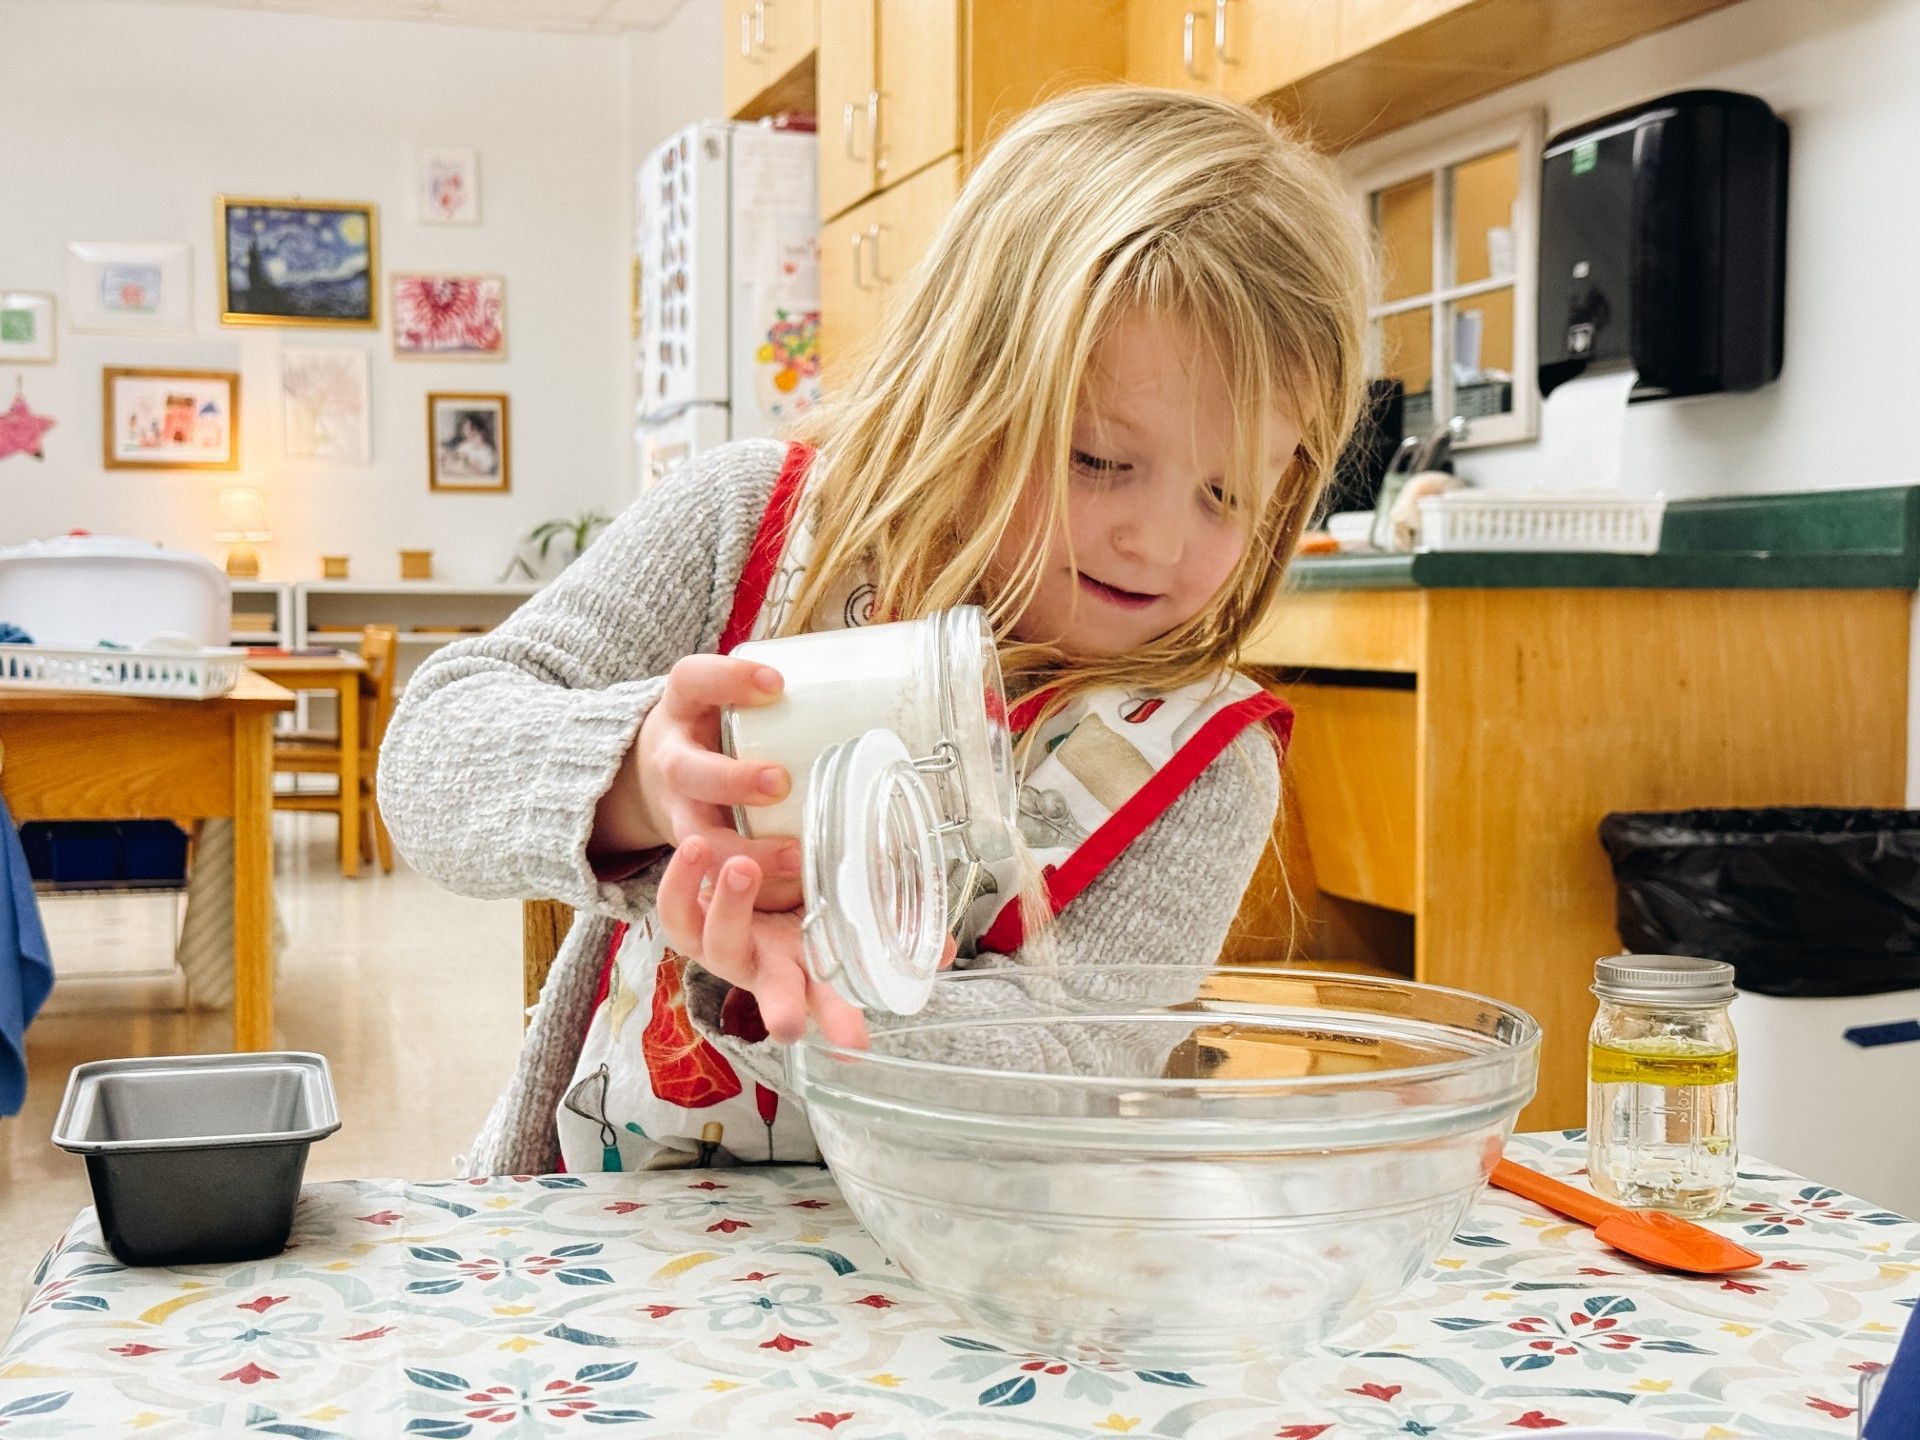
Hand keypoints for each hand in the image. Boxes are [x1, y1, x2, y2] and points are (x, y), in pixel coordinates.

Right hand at [592, 655, 801, 908]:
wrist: (654, 773)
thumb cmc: (717, 727)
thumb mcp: (729, 697)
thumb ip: (778, 692)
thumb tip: (875, 679)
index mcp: (683, 707)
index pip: (693, 681)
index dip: (727, 680)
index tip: (776, 683)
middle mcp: (671, 758)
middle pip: (687, 769)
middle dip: (732, 780)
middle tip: (779, 782)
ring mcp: (675, 808)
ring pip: (695, 836)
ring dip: (742, 848)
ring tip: (793, 855)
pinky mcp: (691, 850)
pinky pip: (713, 874)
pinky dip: (752, 883)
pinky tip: (793, 885)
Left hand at [657, 837, 870, 1047]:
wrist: (735, 861)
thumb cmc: (799, 887)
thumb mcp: (840, 894)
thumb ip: (882, 904)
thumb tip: (938, 937)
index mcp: (808, 964)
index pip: (831, 999)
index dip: (841, 1019)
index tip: (853, 1044)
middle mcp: (766, 965)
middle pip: (776, 995)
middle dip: (782, 1010)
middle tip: (789, 1022)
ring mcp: (723, 948)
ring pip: (721, 945)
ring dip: (731, 910)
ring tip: (742, 867)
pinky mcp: (687, 923)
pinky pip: (675, 910)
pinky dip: (681, 881)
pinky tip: (695, 848)